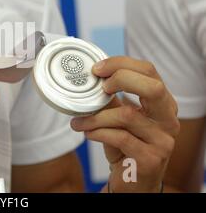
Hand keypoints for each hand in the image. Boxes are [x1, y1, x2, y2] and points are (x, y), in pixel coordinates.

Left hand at [70, 57, 179, 192]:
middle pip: (153, 88)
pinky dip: (98, 132)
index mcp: (162, 104)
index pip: (149, 72)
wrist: (133, 183)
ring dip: (96, 116)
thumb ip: (111, 100)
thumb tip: (91, 78)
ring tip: (80, 121)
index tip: (97, 69)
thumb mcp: (119, 119)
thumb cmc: (126, 147)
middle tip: (99, 87)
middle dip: (121, 79)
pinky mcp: (151, 160)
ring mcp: (163, 141)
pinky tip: (88, 133)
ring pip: (127, 115)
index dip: (122, 64)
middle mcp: (168, 120)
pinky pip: (120, 138)